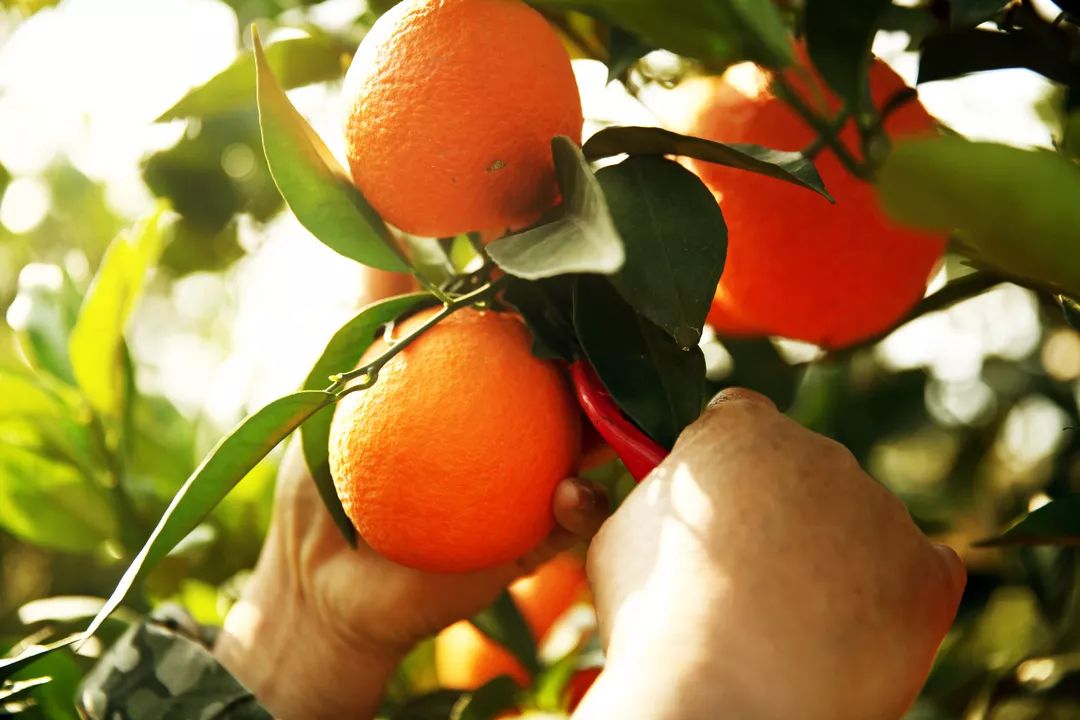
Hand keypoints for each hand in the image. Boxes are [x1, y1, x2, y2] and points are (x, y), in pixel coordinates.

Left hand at [213, 268, 607, 718]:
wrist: (321, 578)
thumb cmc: (325, 473)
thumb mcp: (341, 370)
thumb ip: (373, 295)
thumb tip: (378, 195)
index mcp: (484, 383)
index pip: (534, 328)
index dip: (561, 293)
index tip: (573, 250)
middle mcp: (520, 426)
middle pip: (581, 377)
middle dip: (611, 347)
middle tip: (615, 314)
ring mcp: (535, 482)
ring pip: (598, 442)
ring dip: (618, 421)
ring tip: (614, 397)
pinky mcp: (537, 540)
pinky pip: (575, 519)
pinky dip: (582, 503)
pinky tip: (573, 488)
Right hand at [576, 389, 964, 719]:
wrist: (721, 704)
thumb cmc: (655, 621)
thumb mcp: (616, 541)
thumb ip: (630, 496)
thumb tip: (596, 487)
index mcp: (739, 427)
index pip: (737, 419)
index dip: (720, 467)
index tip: (711, 513)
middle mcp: (820, 449)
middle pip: (800, 468)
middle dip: (778, 509)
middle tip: (745, 577)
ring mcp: (880, 509)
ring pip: (857, 518)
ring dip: (832, 551)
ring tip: (788, 620)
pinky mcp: (928, 572)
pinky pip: (916, 568)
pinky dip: (890, 594)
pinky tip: (846, 630)